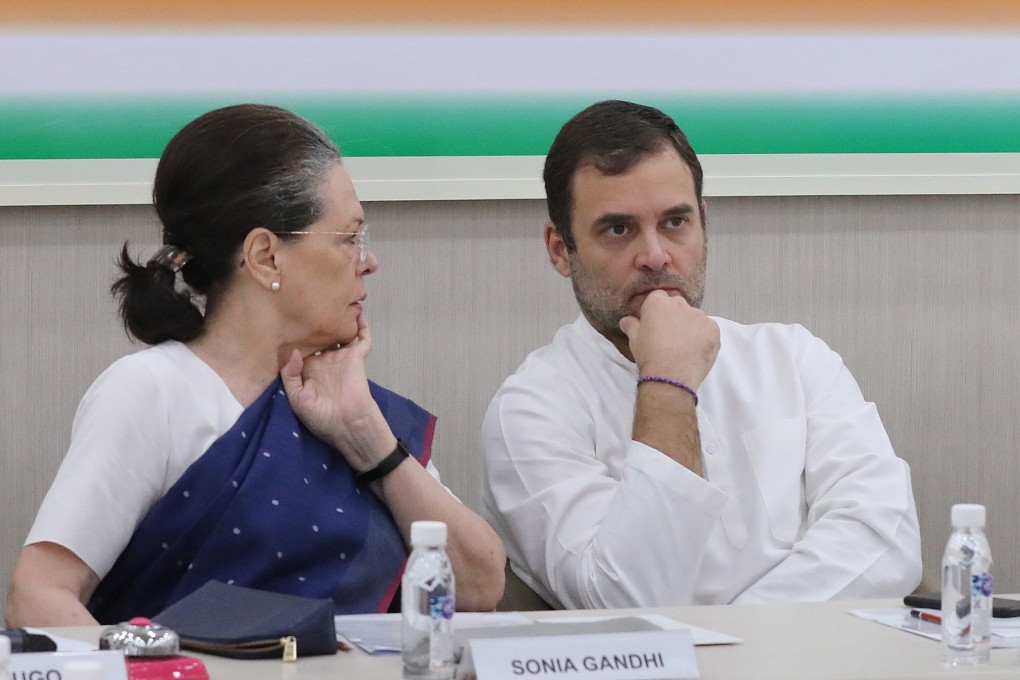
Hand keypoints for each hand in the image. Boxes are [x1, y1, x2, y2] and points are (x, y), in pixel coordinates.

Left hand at [280, 315, 396, 470]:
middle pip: (319, 336)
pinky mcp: (356, 357)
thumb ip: (290, 375)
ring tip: (332, 300)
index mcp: (307, 370)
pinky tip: (358, 313)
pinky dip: (362, 326)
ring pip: (339, 333)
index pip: (300, 347)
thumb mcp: (297, 398)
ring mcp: (340, 357)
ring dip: (337, 319)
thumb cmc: (321, 416)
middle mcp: (324, 360)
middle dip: (313, 322)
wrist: (347, 425)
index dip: (293, 335)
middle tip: (304, 303)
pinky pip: (362, 338)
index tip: (283, 319)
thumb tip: (294, 351)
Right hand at [619, 290, 719, 388]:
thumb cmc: (649, 355)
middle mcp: (680, 303)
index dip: (656, 312)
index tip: (655, 325)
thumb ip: (631, 325)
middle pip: (678, 306)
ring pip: (694, 318)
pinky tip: (695, 351)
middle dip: (675, 317)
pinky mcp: (713, 329)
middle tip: (669, 337)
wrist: (670, 375)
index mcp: (658, 301)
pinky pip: (708, 330)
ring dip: (690, 327)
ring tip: (684, 347)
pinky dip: (704, 338)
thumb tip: (626, 320)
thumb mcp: (634, 339)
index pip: (658, 298)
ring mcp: (699, 315)